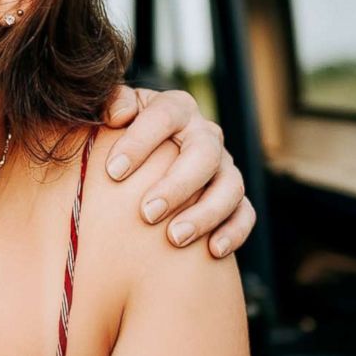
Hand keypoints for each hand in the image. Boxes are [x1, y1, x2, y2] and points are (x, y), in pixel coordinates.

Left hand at [101, 86, 255, 256]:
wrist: (143, 164)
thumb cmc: (121, 139)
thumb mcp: (112, 115)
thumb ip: (110, 104)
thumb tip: (118, 114)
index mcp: (176, 108)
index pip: (165, 116)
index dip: (139, 141)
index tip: (113, 172)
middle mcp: (205, 134)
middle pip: (204, 153)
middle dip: (176, 185)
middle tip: (146, 213)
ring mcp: (224, 166)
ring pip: (229, 186)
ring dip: (204, 214)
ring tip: (174, 238)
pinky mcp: (235, 197)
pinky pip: (245, 213)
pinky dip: (233, 231)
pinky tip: (213, 251)